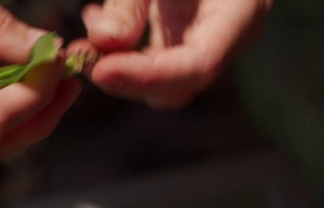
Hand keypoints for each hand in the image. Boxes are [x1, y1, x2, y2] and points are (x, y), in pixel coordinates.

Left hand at [82, 0, 270, 108]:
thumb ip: (130, 2)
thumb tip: (103, 41)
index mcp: (240, 12)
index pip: (199, 65)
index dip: (148, 76)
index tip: (102, 71)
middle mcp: (230, 36)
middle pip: (179, 84)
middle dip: (127, 76)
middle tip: (82, 55)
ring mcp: (211, 39)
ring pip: (164, 81)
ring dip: (119, 66)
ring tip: (83, 41)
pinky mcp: (188, 36)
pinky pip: (154, 59)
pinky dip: (121, 51)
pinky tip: (94, 21)